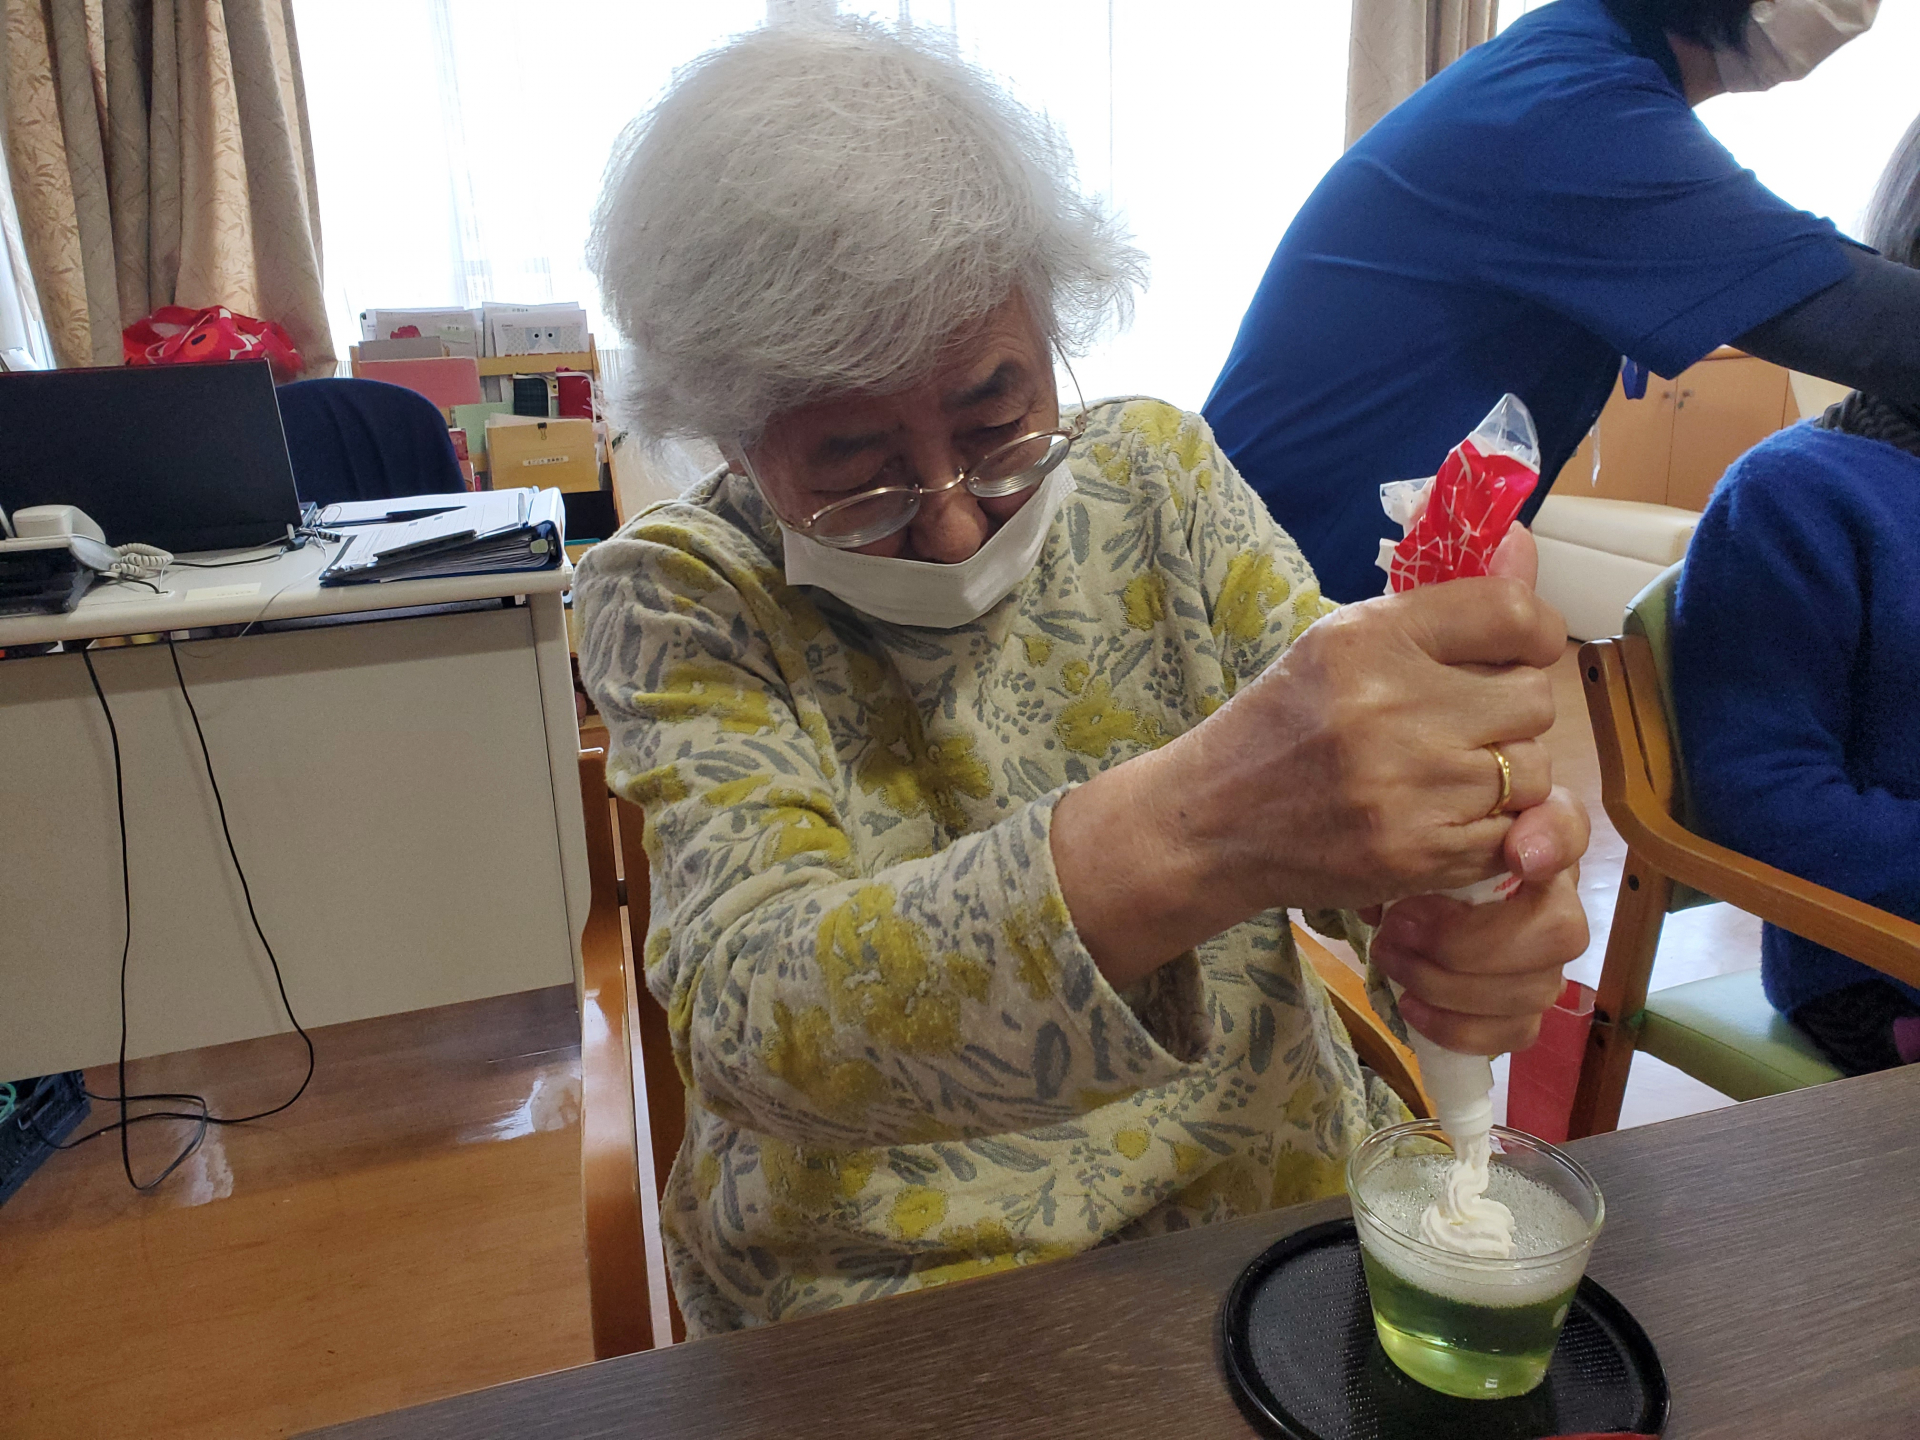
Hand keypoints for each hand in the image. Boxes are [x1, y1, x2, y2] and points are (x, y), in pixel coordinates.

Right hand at [1172, 571, 1564, 912]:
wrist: (1213, 819)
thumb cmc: (1286, 721)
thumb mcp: (1347, 641)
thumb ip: (1445, 600)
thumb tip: (1523, 540)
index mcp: (1371, 639)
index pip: (1512, 612)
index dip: (1534, 632)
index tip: (1518, 650)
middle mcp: (1393, 706)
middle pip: (1535, 698)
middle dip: (1508, 713)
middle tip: (1459, 726)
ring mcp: (1409, 787)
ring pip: (1533, 771)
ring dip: (1503, 777)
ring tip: (1444, 778)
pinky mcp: (1418, 855)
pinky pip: (1515, 835)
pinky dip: (1493, 832)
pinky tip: (1443, 819)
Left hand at [1369, 785, 1590, 1053]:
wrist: (1399, 903)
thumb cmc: (1406, 853)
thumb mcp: (1400, 836)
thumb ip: (1413, 846)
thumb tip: (1389, 902)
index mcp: (1528, 837)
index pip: (1570, 826)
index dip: (1553, 842)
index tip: (1515, 856)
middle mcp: (1554, 895)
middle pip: (1562, 930)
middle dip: (1471, 940)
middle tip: (1397, 925)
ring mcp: (1547, 957)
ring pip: (1536, 988)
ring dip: (1449, 985)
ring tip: (1389, 958)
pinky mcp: (1526, 1007)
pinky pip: (1517, 1031)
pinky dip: (1459, 1027)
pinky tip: (1412, 1007)